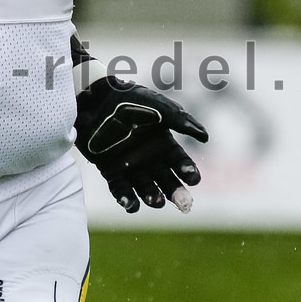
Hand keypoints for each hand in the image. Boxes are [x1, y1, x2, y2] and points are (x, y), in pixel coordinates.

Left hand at [75, 76, 207, 213]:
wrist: (94, 97)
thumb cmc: (128, 98)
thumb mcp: (157, 106)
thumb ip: (180, 120)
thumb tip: (206, 137)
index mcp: (162, 143)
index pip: (180, 162)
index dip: (188, 171)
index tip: (193, 177)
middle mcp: (148, 157)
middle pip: (167, 181)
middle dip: (176, 192)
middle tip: (184, 204)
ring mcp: (130, 165)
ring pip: (146, 188)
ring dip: (153, 197)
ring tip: (157, 201)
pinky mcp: (110, 170)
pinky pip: (120, 189)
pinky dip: (127, 199)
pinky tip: (132, 204)